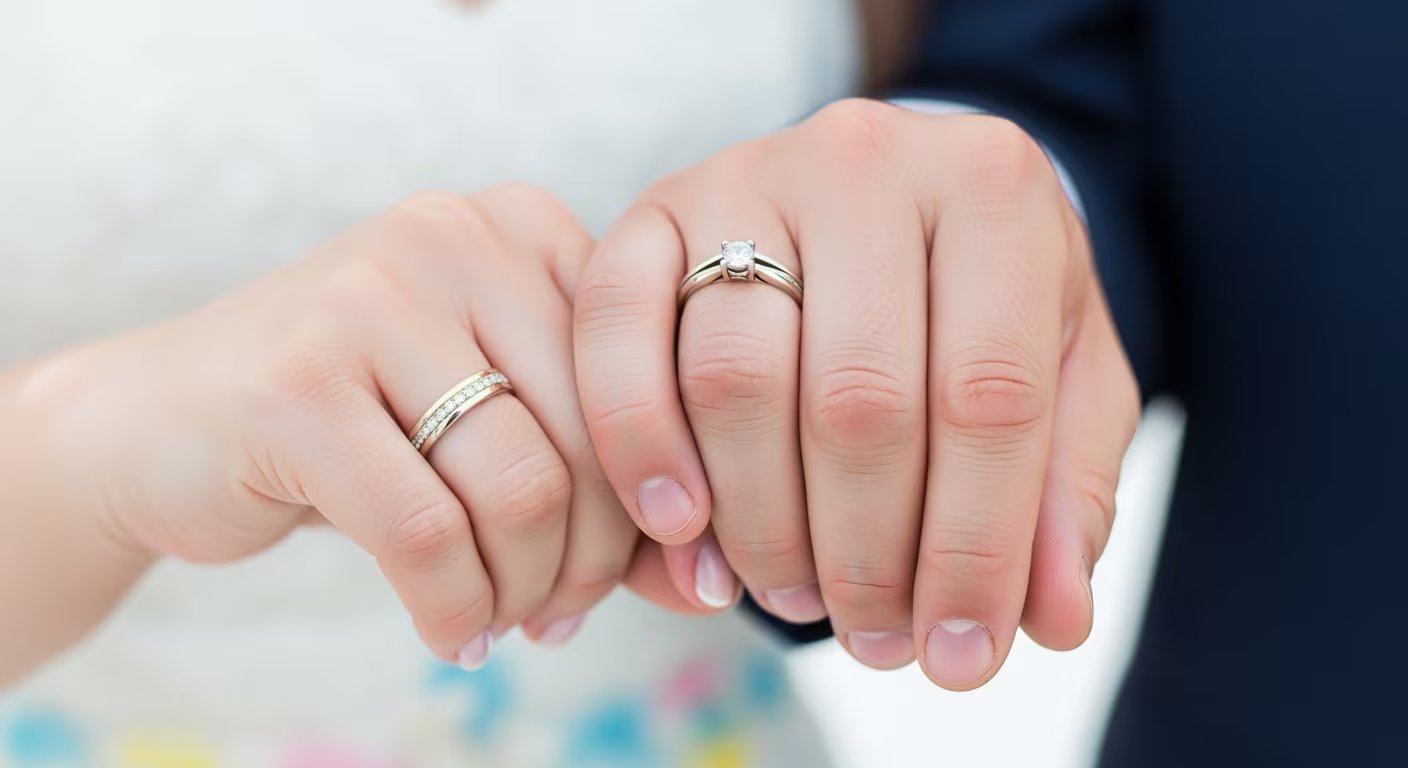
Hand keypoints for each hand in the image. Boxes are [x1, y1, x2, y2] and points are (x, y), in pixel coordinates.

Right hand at [62, 186, 637, 665]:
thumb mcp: (496, 430)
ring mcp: (370, 298)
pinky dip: (455, 610)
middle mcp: (457, 237)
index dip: (662, 497)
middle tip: (558, 616)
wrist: (163, 422)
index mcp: (526, 227)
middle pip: (598, 440)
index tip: (648, 574)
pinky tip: (451, 632)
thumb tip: (707, 582)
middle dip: (594, 562)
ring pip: (524, 490)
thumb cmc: (358, 428)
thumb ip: (607, 487)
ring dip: (525, 592)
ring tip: (503, 621)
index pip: (649, 380)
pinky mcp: (299, 383)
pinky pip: (428, 535)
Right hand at [574, 100, 1139, 689]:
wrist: (889, 190)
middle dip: (866, 555)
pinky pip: (618, 328)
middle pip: (858, 398)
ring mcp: (749, 174)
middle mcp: (867, 161)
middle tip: (874, 641)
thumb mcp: (1063, 374)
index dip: (975, 550)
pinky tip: (680, 530)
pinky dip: (639, 444)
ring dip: (762, 524)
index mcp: (994, 189)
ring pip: (736, 379)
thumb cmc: (983, 298)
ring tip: (797, 598)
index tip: (958, 655)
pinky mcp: (656, 205)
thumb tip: (1051, 622)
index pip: (989, 396)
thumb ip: (1065, 488)